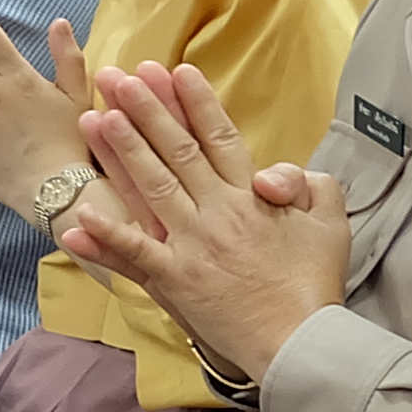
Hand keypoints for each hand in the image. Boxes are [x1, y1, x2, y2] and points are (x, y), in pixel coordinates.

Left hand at [58, 60, 347, 387]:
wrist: (300, 340)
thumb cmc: (316, 282)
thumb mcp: (331, 222)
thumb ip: (309, 183)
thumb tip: (275, 173)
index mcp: (253, 197)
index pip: (221, 137)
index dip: (196, 103)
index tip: (174, 71)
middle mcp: (218, 212)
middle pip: (177, 151)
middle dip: (146, 110)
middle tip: (119, 77)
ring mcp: (192, 245)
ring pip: (151, 188)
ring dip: (121, 151)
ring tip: (94, 117)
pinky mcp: (176, 281)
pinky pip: (136, 254)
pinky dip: (108, 235)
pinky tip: (79, 215)